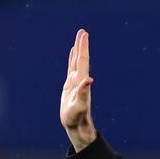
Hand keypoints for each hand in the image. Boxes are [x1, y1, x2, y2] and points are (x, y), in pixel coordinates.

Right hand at [60, 29, 96, 151]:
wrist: (77, 126)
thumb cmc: (77, 118)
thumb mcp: (79, 106)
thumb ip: (83, 93)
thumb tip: (89, 80)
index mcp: (82, 82)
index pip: (82, 61)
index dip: (83, 48)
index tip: (84, 35)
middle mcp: (80, 80)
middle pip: (80, 59)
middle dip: (81, 45)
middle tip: (82, 32)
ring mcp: (75, 83)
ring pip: (76, 63)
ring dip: (77, 51)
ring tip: (79, 39)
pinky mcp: (70, 87)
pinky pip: (71, 70)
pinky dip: (72, 61)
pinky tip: (72, 55)